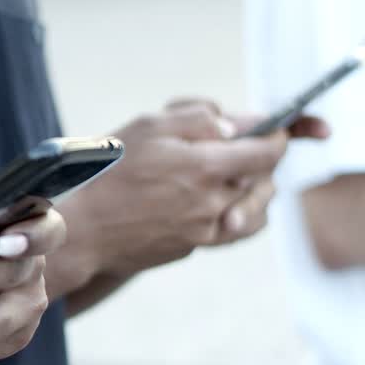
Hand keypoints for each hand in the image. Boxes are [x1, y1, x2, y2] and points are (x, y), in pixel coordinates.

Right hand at [60, 100, 325, 281]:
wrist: (82, 231)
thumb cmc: (108, 172)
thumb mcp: (148, 126)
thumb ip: (199, 118)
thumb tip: (237, 126)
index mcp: (208, 165)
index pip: (270, 150)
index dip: (281, 136)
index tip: (276, 129)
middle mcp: (215, 200)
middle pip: (265, 178)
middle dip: (261, 160)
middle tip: (243, 148)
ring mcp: (207, 229)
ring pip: (254, 208)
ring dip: (252, 189)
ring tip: (232, 176)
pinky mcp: (194, 246)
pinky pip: (231, 229)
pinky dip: (233, 213)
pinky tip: (213, 203)